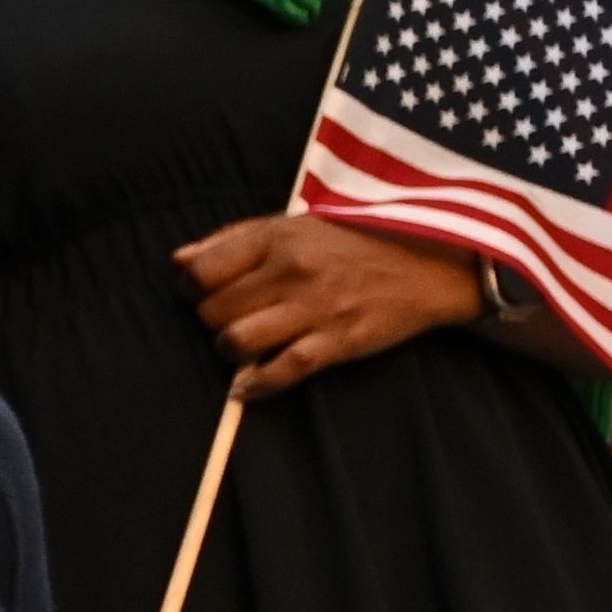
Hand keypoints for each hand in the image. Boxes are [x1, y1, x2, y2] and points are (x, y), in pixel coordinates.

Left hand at [176, 214, 481, 398]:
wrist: (432, 261)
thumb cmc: (355, 241)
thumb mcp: (296, 224)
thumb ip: (234, 240)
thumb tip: (179, 261)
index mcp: (278, 237)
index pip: (202, 271)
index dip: (190, 288)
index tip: (200, 293)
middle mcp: (291, 271)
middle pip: (214, 311)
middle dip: (211, 321)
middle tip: (228, 320)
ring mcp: (315, 308)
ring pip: (237, 341)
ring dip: (230, 351)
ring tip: (241, 346)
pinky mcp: (337, 341)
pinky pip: (282, 371)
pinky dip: (257, 385)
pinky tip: (246, 387)